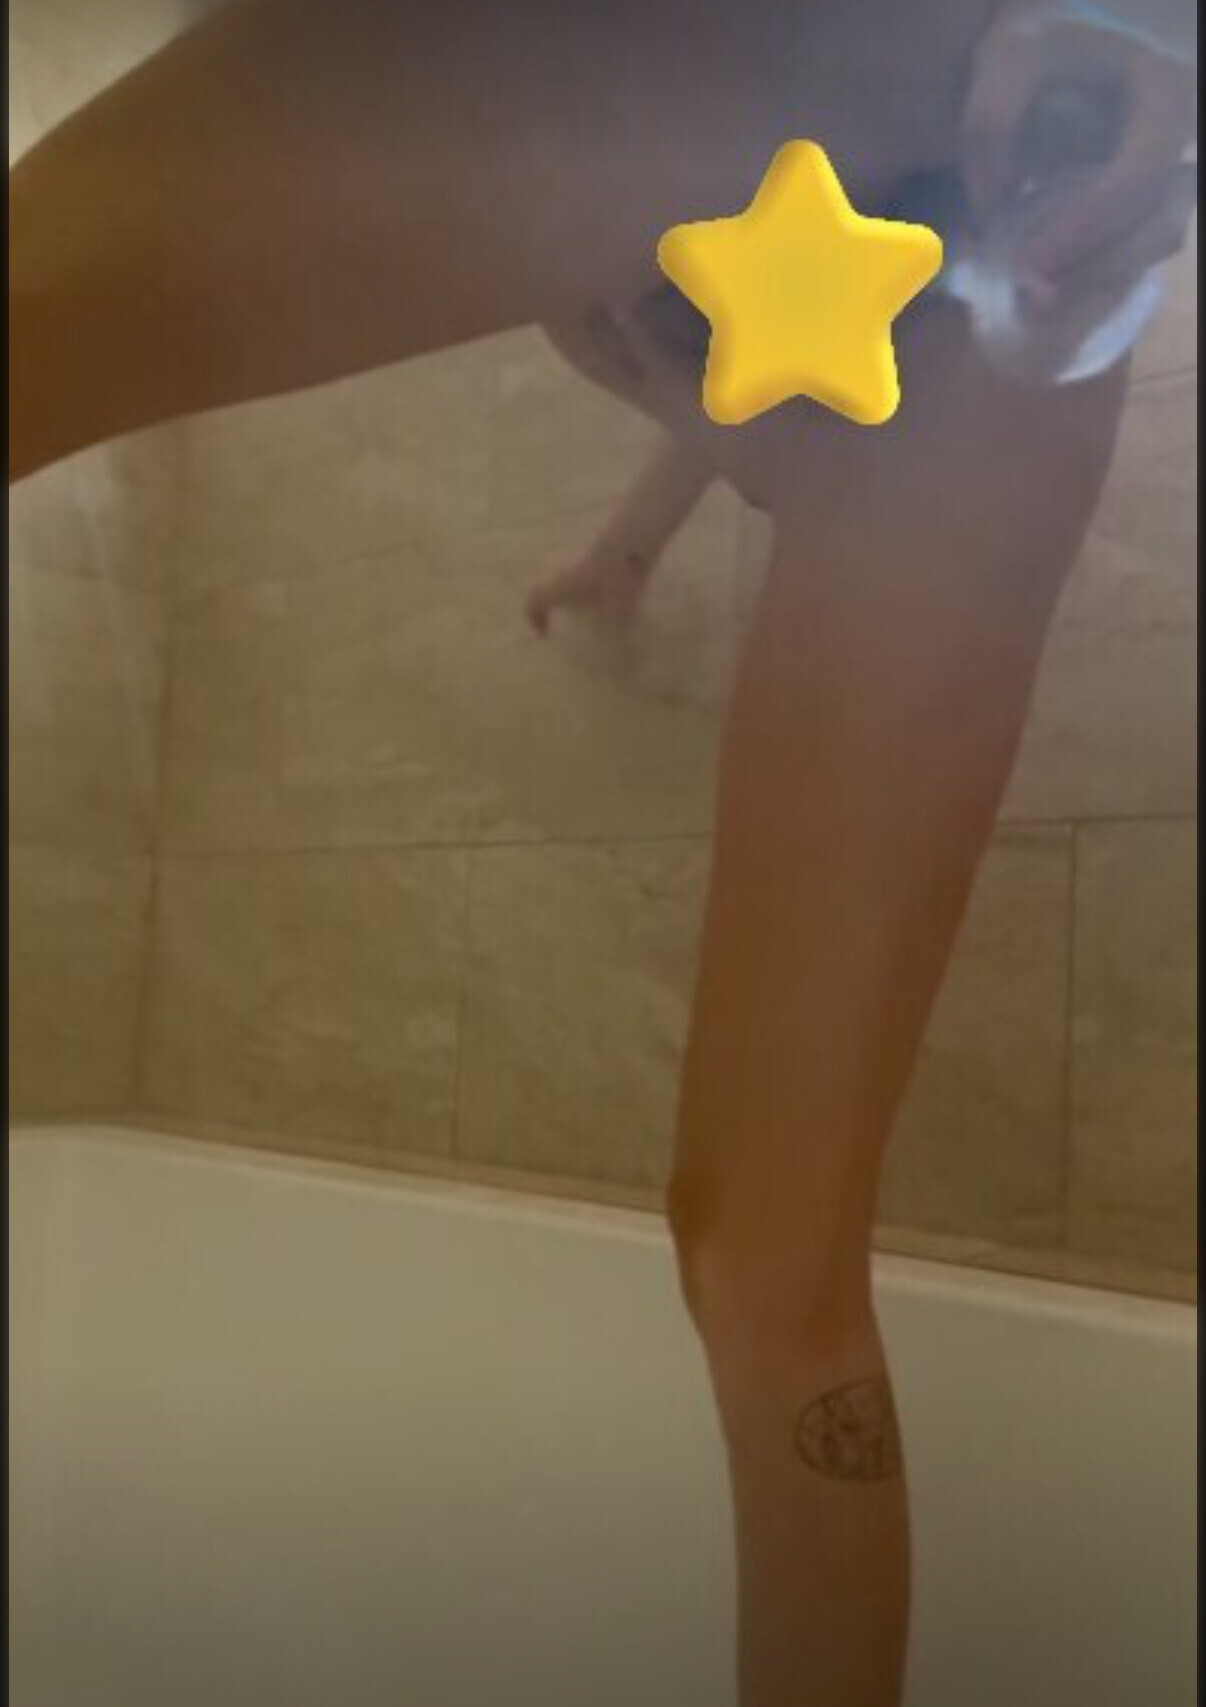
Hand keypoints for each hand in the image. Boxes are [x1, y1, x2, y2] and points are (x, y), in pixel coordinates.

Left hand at [962, 3, 1196, 278]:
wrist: (1081, 27)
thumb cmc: (1049, 33)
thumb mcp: (1012, 55)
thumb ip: (992, 122)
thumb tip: (994, 208)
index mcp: (1165, 97)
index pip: (1137, 183)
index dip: (1087, 232)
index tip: (1026, 267)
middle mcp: (1180, 142)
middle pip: (1160, 229)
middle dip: (1096, 274)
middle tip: (1030, 303)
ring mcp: (1169, 173)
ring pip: (1154, 247)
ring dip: (1097, 284)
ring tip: (1032, 305)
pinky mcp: (1145, 198)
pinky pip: (1134, 249)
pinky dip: (1093, 273)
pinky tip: (1045, 285)